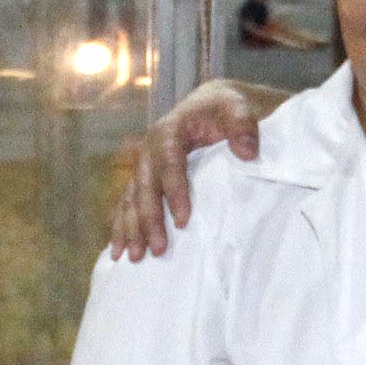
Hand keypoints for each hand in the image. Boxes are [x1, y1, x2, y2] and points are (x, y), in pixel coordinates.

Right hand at [107, 79, 269, 258]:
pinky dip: (123, 227)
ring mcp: (144, 166)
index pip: (168, 162)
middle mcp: (149, 149)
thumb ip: (242, 124)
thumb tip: (246, 152)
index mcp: (169, 131)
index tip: (183, 220)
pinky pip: (129, 204)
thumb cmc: (225, 109)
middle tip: (157, 249)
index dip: (174, 191)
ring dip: (131, 229)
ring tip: (134, 257)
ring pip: (132, 199)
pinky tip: (119, 250)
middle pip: (145, 186)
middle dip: (149, 219)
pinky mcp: (145, 179)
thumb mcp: (238, 108)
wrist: (211, 106)